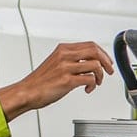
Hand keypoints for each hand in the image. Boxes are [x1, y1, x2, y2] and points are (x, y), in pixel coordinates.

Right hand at [0, 41, 115, 119]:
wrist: (27, 92)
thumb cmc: (40, 81)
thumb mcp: (56, 62)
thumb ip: (71, 59)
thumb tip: (89, 62)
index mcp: (62, 49)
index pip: (90, 45)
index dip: (103, 53)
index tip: (107, 61)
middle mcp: (64, 56)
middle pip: (95, 51)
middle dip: (106, 62)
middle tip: (109, 71)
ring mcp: (65, 68)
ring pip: (95, 65)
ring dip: (100, 76)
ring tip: (96, 83)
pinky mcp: (67, 80)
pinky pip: (89, 79)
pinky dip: (93, 85)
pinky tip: (87, 89)